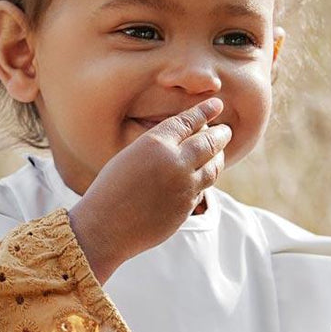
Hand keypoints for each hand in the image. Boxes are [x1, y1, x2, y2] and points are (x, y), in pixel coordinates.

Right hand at [68, 98, 230, 282]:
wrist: (104, 227)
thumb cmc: (110, 189)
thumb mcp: (130, 156)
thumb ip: (159, 147)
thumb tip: (185, 143)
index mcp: (155, 143)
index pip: (189, 121)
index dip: (205, 111)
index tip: (217, 104)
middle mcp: (174, 162)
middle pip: (209, 142)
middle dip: (221, 134)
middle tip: (226, 130)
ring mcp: (184, 187)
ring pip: (213, 167)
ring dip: (219, 156)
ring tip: (220, 151)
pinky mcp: (187, 208)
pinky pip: (202, 188)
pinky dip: (205, 178)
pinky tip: (204, 175)